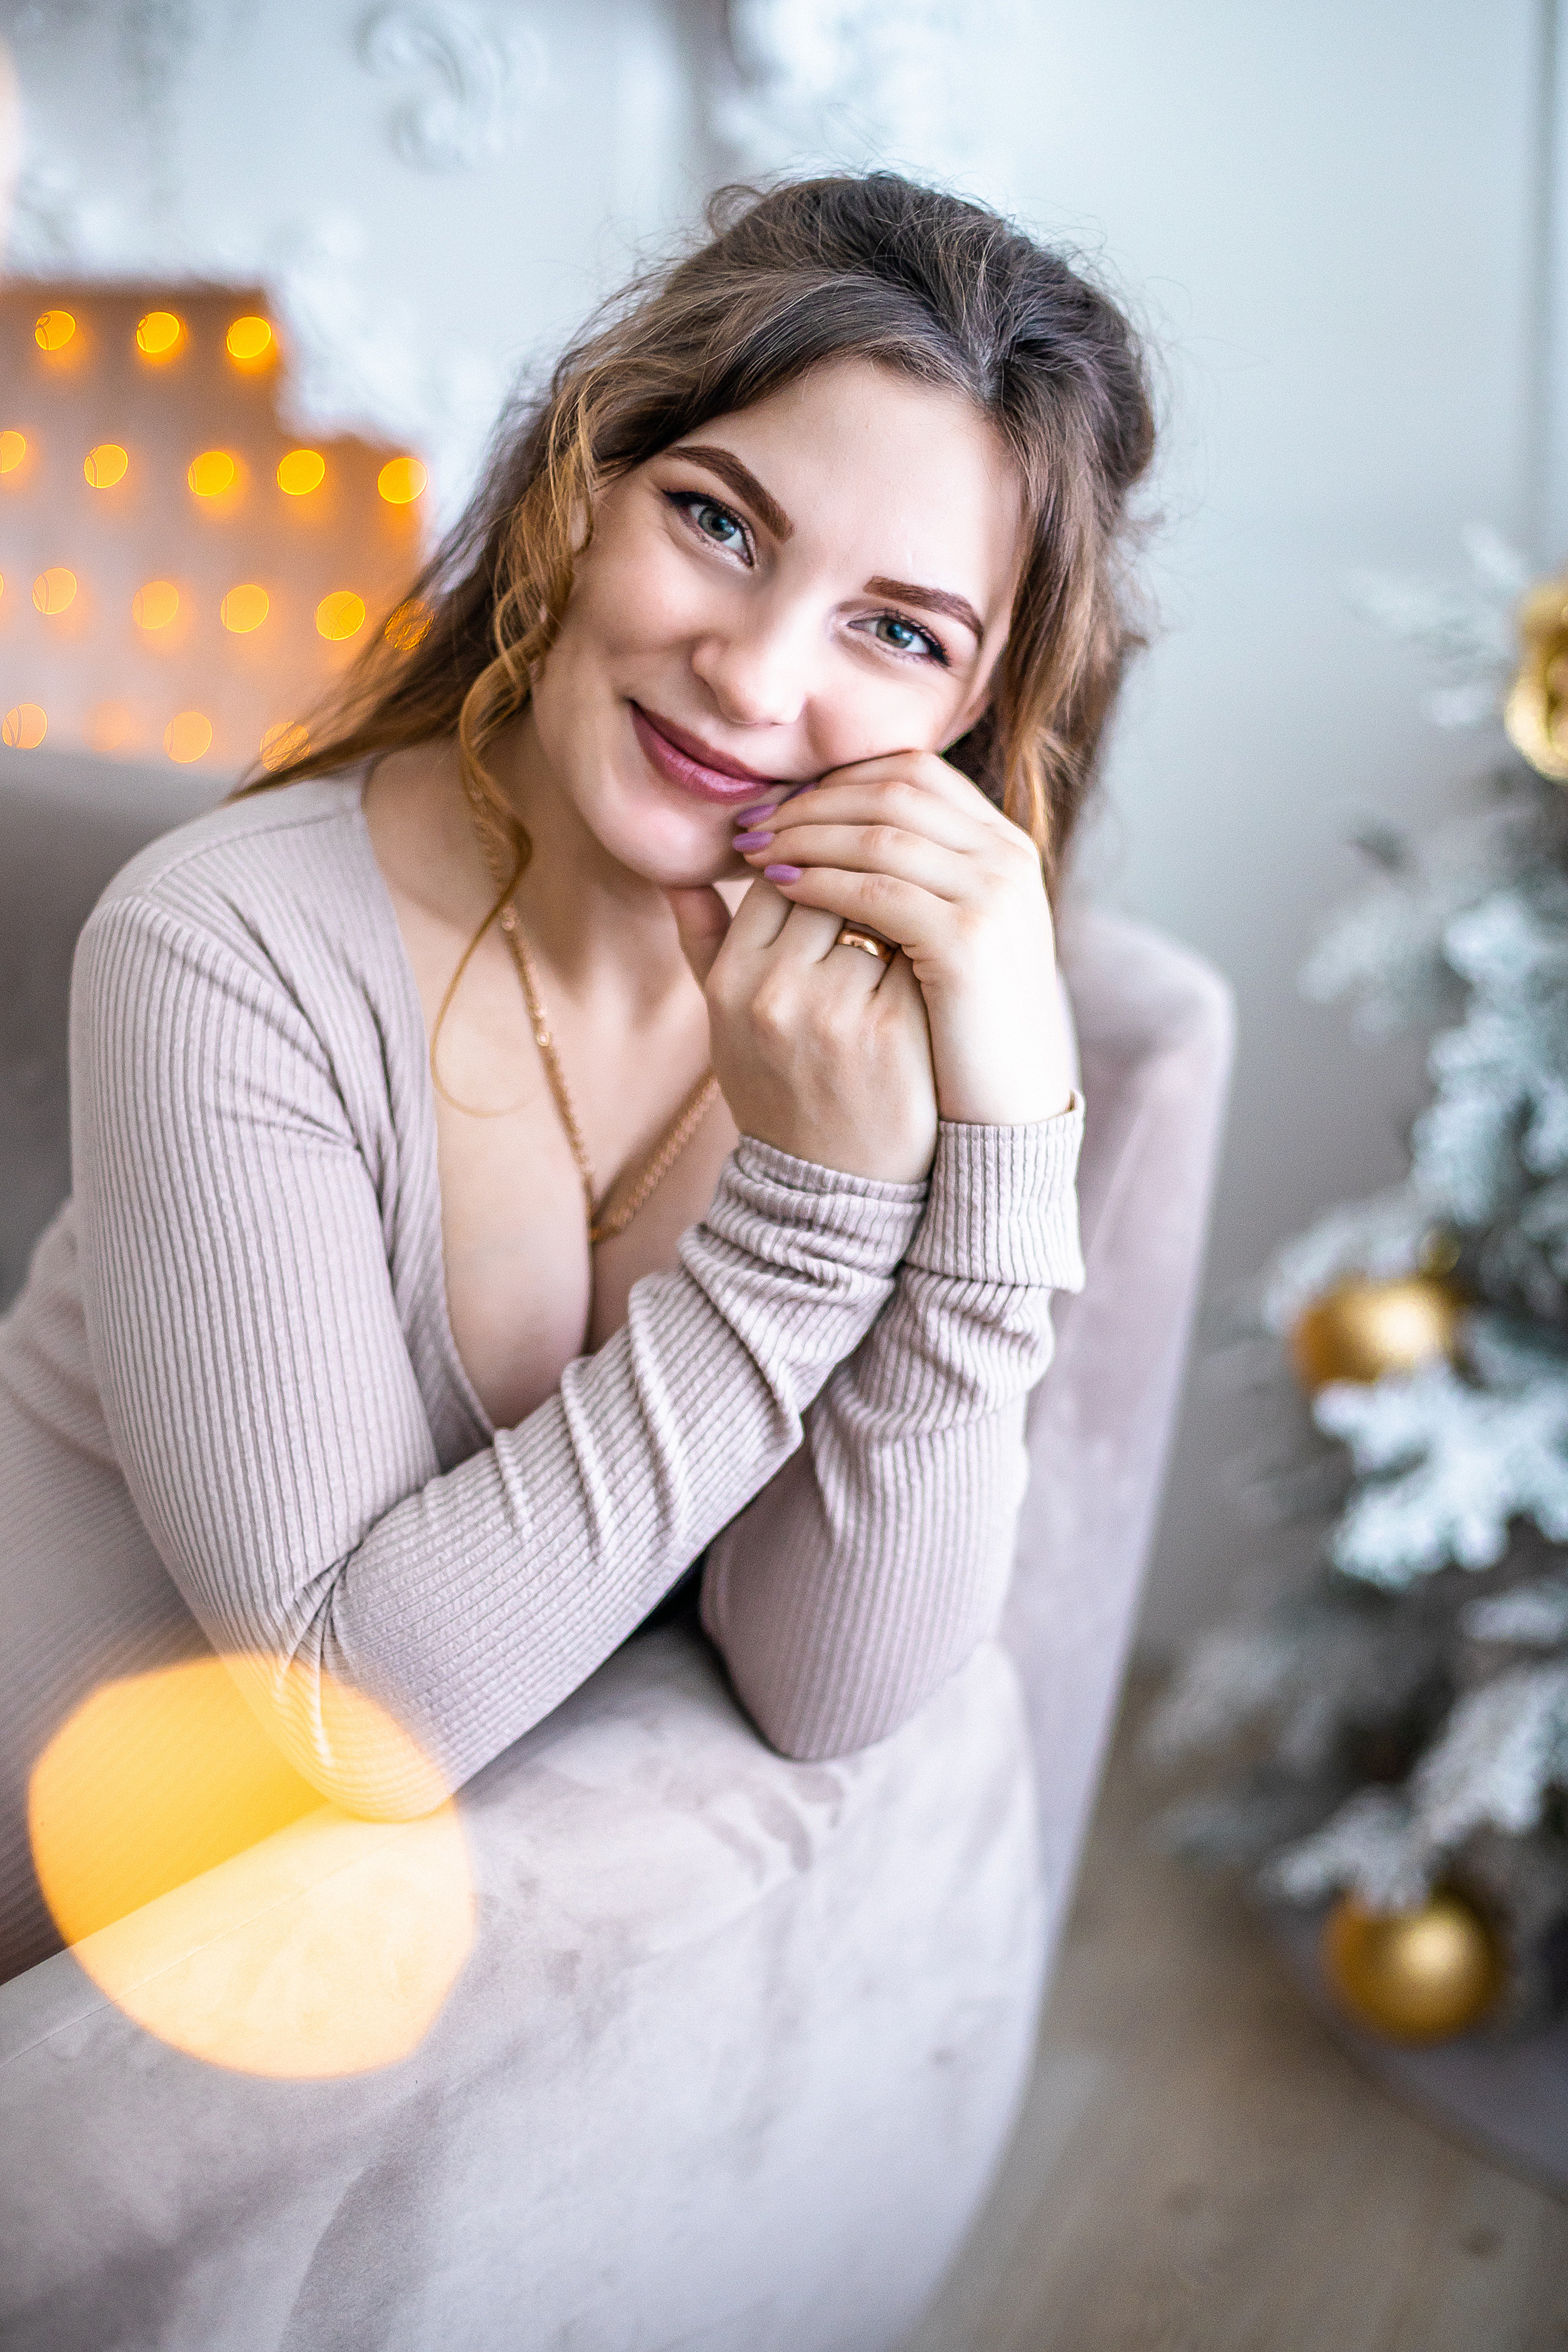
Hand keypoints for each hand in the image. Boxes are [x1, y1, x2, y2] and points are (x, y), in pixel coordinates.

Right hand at [666, 878, 937, 1184]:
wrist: (830, 1188)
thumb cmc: (778, 1091)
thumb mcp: (722, 1024)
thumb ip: (702, 943)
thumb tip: (678, 872)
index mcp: (731, 984)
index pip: (777, 880)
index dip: (813, 873)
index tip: (838, 884)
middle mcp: (776, 994)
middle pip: (830, 887)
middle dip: (856, 889)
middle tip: (881, 903)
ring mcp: (838, 1013)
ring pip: (878, 914)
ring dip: (895, 918)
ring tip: (907, 937)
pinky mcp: (896, 1030)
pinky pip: (917, 954)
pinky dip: (925, 957)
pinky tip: (932, 973)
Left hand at [730, 752, 1073, 1125]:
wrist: (1005, 1112)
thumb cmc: (960, 1028)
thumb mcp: (941, 937)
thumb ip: (903, 878)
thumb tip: (827, 832)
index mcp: (1002, 845)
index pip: (912, 771)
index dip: (837, 779)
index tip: (779, 802)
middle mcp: (1007, 857)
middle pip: (892, 791)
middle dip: (811, 802)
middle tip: (750, 822)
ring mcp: (993, 895)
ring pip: (879, 835)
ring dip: (804, 836)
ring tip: (752, 852)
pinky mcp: (967, 940)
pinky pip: (876, 892)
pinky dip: (821, 882)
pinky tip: (780, 888)